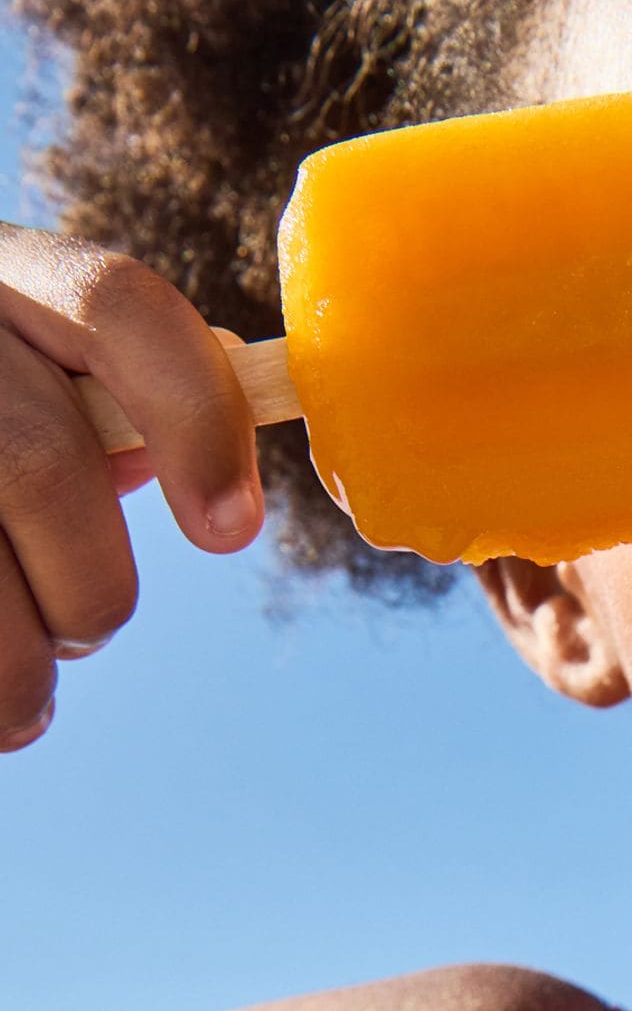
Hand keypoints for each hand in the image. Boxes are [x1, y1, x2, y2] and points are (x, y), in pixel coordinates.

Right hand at [0, 226, 262, 750]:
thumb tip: (183, 486)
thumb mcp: (26, 384)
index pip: (117, 307)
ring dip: (18, 665)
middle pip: (39, 465)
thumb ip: (94, 418)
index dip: (196, 421)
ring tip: (24, 702)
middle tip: (86, 633)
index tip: (231, 531)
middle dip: (89, 590)